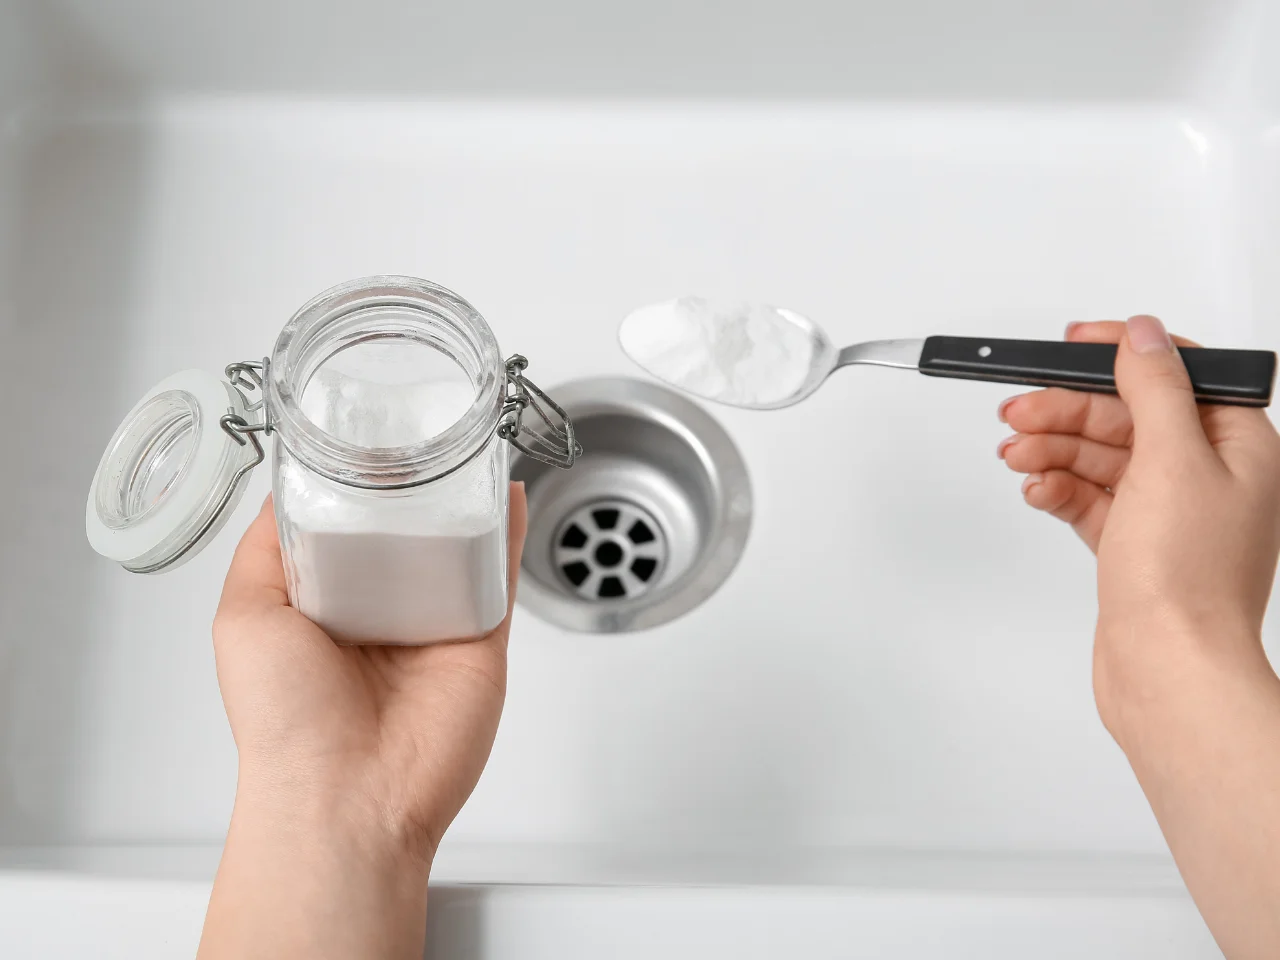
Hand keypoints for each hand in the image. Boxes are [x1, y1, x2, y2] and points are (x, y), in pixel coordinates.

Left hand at [198, 482, 527, 959]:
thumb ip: (264, 548)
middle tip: (415, 439)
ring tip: (464, 450)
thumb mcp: (243, 615)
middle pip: (402, 531)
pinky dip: (505, 533)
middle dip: (409, 487)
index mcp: (321, 606)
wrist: (349, 794)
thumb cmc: (285, 721)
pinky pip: (496, 576)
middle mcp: (378, 611)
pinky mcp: (478, 639)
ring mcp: (431, 623)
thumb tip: (284, 491)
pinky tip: (508, 493)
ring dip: (462, 502)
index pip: (342, 529)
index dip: (350, 486)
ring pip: (453, 547)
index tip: (359, 440)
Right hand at [997, 316, 1279, 957]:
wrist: (1167, 670)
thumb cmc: (1186, 582)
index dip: (1122, 353)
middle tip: (1020, 410)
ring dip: (1055, 450)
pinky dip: (1059, 490)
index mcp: (1238, 445)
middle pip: (1127, 416)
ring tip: (1018, 453)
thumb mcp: (1172, 459)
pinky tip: (1037, 489)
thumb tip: (1143, 334)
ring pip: (1102, 458)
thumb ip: (1154, 388)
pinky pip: (1090, 500)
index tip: (1072, 343)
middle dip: (1070, 410)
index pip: (1176, 374)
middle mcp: (1208, 476)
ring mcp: (1170, 513)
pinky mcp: (1135, 546)